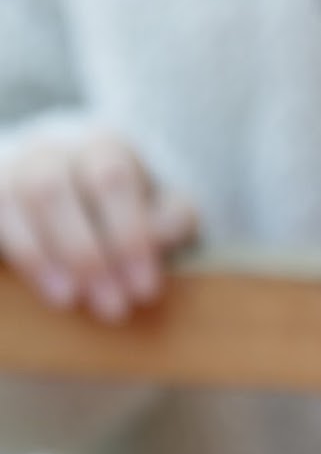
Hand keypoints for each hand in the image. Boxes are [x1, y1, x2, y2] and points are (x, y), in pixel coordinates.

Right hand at [0, 133, 197, 322]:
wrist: (71, 177)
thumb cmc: (127, 202)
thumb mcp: (162, 204)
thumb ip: (172, 218)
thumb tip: (156, 239)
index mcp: (102, 146)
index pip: (111, 179)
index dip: (128, 235)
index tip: (145, 290)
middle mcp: (50, 150)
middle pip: (52, 190)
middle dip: (83, 254)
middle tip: (113, 307)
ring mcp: (14, 169)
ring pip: (13, 199)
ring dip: (39, 257)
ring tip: (68, 300)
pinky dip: (12, 251)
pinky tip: (33, 285)